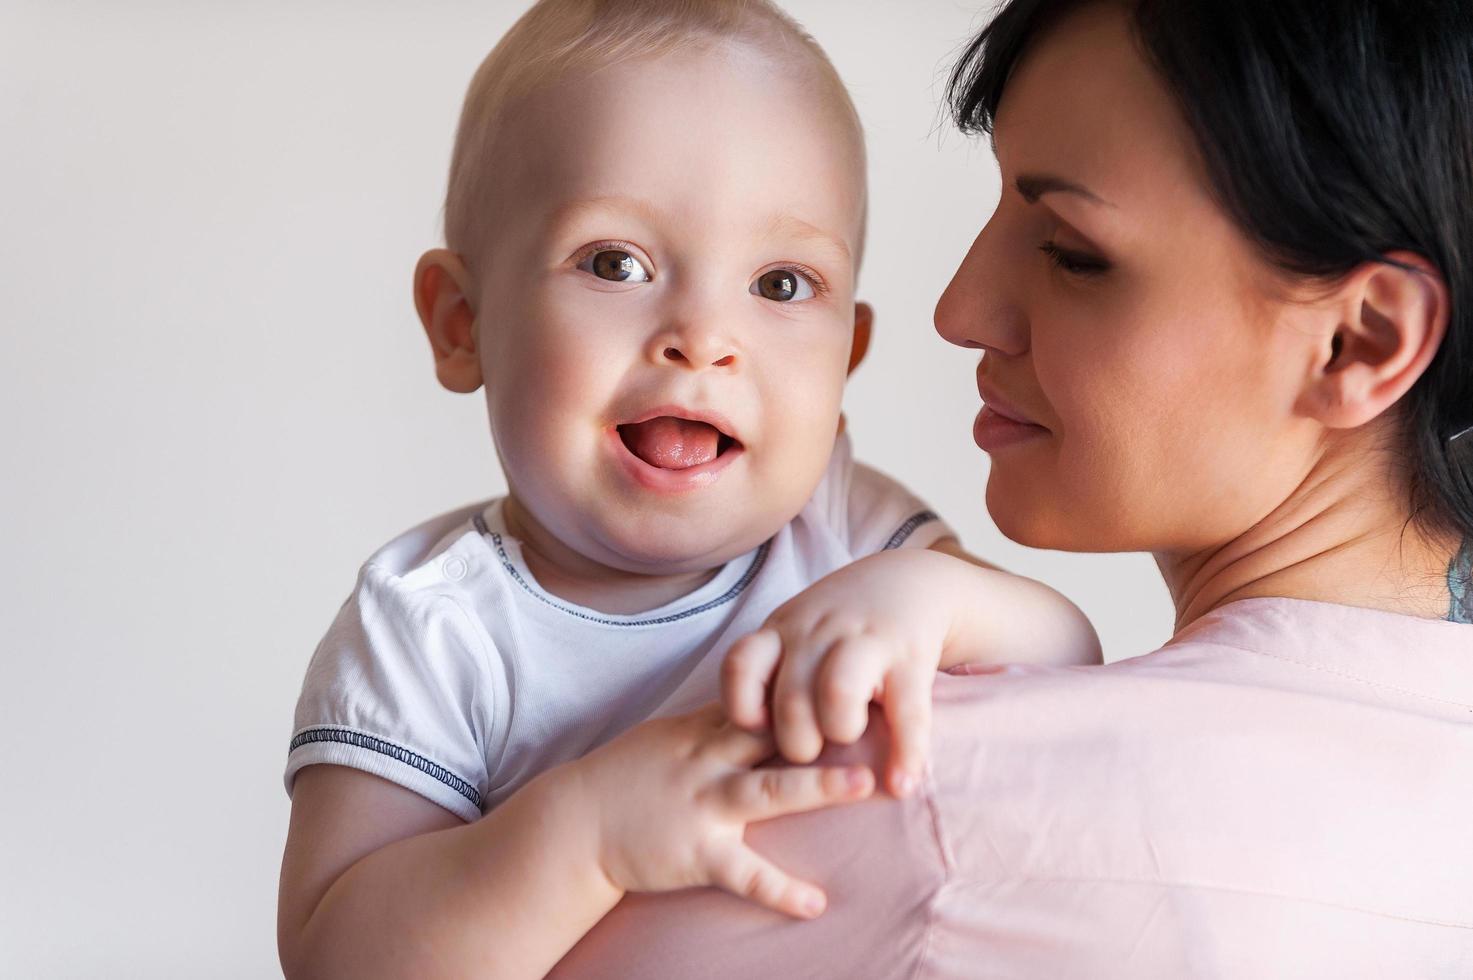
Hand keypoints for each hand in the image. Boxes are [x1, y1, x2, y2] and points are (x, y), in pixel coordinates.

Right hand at [567, 703, 874, 919]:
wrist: (575, 823)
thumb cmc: (628, 776)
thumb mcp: (671, 735)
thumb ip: (720, 721)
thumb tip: (766, 701)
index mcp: (704, 727)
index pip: (763, 697)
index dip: (808, 684)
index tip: (855, 670)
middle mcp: (708, 759)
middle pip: (773, 731)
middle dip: (822, 721)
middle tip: (873, 709)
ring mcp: (703, 805)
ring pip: (766, 790)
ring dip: (817, 786)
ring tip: (864, 784)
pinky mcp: (695, 853)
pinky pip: (742, 872)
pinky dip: (779, 888)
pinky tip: (815, 902)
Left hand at [721, 549, 958, 798]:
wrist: (907, 581)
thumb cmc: (837, 625)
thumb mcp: (794, 633)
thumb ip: (770, 673)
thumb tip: (743, 739)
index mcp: (782, 631)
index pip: (741, 665)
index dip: (741, 707)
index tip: (758, 728)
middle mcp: (818, 633)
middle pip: (789, 699)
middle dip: (797, 742)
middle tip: (811, 750)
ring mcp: (865, 641)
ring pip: (837, 693)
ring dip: (840, 731)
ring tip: (849, 741)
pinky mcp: (910, 658)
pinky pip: (907, 714)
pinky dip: (905, 755)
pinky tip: (901, 785)